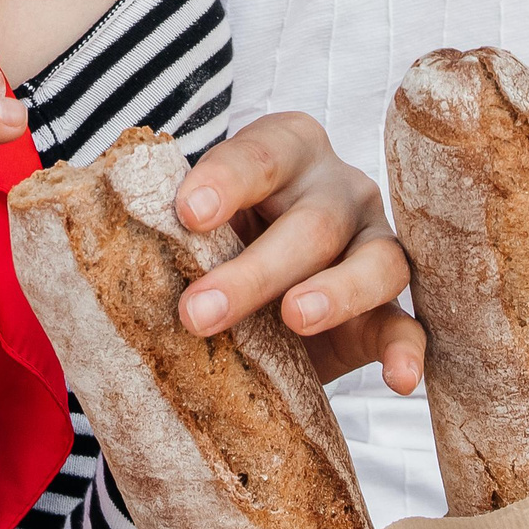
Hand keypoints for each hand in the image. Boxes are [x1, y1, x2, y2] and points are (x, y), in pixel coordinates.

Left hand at [172, 111, 425, 393]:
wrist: (254, 294)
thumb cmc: (218, 239)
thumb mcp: (197, 225)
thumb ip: (174, 231)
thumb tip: (120, 265)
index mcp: (285, 149)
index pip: (259, 155)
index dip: (224, 181)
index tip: (188, 214)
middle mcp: (337, 188)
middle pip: (311, 223)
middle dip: (253, 270)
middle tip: (198, 312)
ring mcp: (374, 243)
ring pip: (377, 262)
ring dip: (336, 292)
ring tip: (293, 317)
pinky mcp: (389, 306)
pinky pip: (408, 323)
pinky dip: (407, 350)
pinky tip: (398, 378)